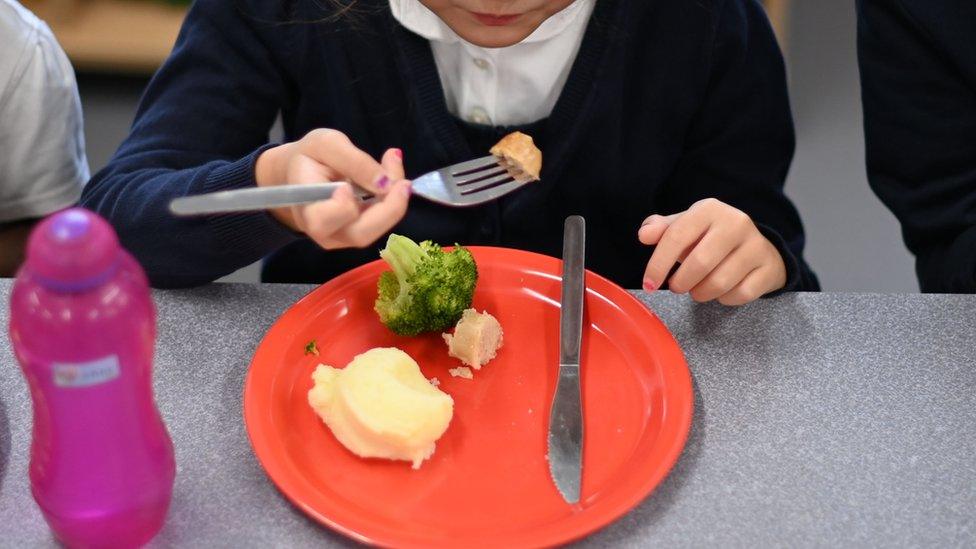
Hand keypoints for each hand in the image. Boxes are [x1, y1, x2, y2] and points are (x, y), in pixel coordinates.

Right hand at [255, 129, 410, 248]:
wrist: (303, 173)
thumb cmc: (310, 157)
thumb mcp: (326, 144)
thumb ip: (354, 161)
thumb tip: (385, 183)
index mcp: (305, 208)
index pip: (321, 220)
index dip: (340, 208)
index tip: (347, 186)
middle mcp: (324, 231)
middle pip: (359, 234)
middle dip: (388, 209)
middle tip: (403, 182)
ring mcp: (342, 237)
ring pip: (376, 231)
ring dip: (394, 202)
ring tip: (395, 169)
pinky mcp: (358, 233)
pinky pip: (381, 223)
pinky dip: (393, 201)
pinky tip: (393, 178)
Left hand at [638, 198, 786, 305]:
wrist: (756, 246)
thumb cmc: (710, 239)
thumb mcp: (685, 228)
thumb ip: (662, 230)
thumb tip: (644, 234)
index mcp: (710, 209)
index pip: (676, 236)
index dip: (658, 264)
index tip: (648, 284)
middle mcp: (736, 223)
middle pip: (700, 263)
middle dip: (681, 283)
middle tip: (677, 286)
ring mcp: (756, 246)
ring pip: (720, 283)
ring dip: (701, 294)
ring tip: (697, 289)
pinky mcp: (769, 268)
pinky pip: (740, 295)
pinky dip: (724, 299)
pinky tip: (721, 291)